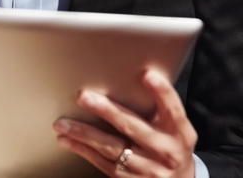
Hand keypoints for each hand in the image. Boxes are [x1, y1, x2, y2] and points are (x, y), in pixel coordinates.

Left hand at [53, 69, 197, 176]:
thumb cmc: (171, 144)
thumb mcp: (174, 127)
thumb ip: (158, 107)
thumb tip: (132, 74)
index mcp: (180, 132)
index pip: (173, 109)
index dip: (162, 92)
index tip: (148, 75)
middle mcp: (165, 151)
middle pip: (134, 127)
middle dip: (107, 111)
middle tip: (84, 97)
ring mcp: (147, 168)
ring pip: (112, 148)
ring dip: (84, 134)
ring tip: (62, 123)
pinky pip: (103, 163)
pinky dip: (83, 150)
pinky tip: (67, 140)